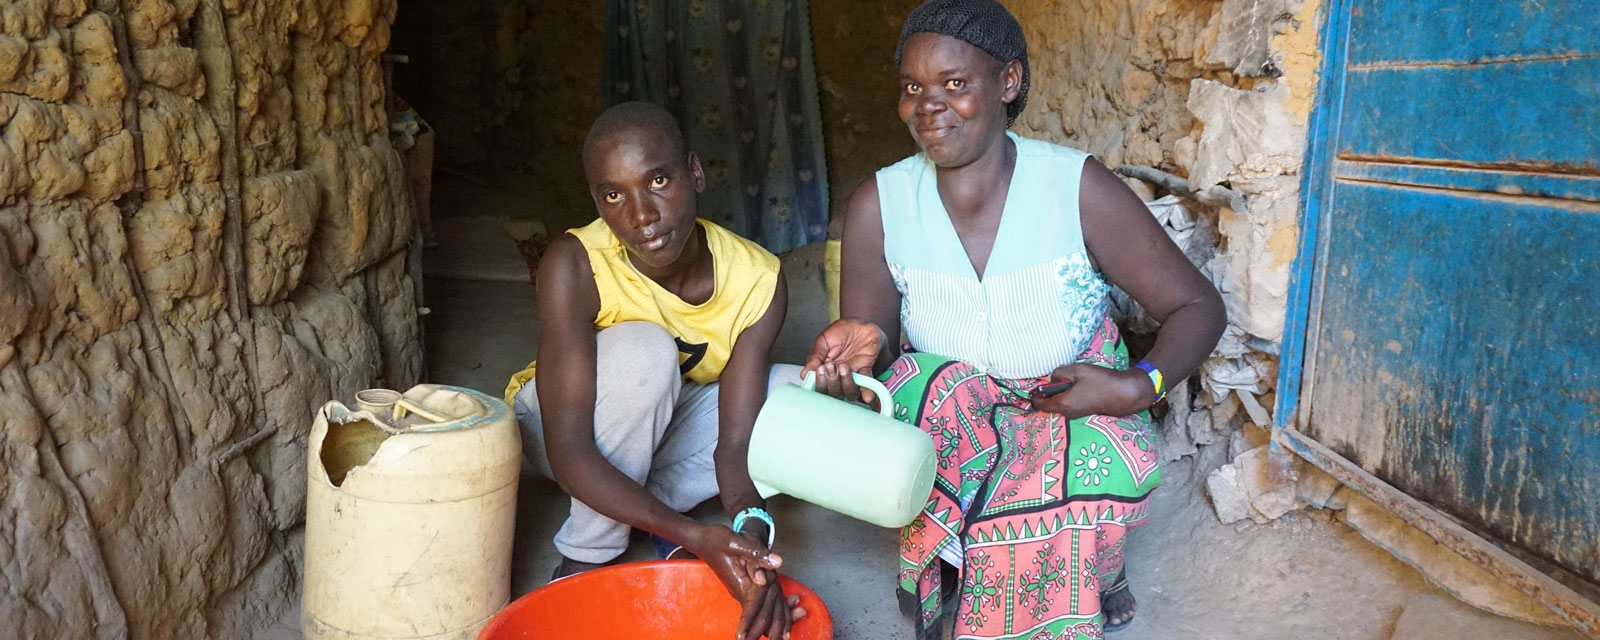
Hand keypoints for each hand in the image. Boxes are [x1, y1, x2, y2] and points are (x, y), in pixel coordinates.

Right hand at [686, 524, 806, 638]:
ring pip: (761, 611)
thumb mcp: (736, 542)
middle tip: (784, 639)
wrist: (704, 541)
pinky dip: (775, 608)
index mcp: (741, 583)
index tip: (763, 636)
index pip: (754, 606)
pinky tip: (787, 611)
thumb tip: (777, 563)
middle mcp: (742, 590)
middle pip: (760, 614)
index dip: (761, 621)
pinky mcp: (745, 588)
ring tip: (787, 635)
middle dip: (772, 628)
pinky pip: (761, 605)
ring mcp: (743, 590)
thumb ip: (757, 554)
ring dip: (776, 621)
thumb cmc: (717, 540)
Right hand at [803, 318, 884, 402]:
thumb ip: (815, 357)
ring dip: (846, 383)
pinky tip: (868, 396)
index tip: (819, 371)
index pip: (820, 388)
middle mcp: (838, 377)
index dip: (819, 384)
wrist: (858, 323)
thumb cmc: (840, 332)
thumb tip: (805, 374)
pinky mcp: (866, 370)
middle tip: (830, 365)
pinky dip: (867, 391)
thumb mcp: (823, 341)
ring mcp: (853, 376)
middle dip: (832, 382)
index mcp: (825, 372)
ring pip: (850, 392)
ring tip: (844, 366)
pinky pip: (868, 385)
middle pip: (834, 394)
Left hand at [1030, 364, 1155, 418]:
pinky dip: (1070, 396)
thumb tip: (1052, 379)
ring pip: (1060, 404)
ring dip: (1061, 393)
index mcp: (1063, 404)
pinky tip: (1081, 386)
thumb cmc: (1101, 381)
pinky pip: (1070, 404)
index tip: (1035, 386)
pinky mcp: (1085, 412)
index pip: (1039, 405)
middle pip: (1049, 404)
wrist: (1125, 393)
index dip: (1034, 396)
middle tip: (1057, 379)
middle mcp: (1067, 413)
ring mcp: (1076, 414)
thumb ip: (1059, 373)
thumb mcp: (1077, 370)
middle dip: (1049, 393)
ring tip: (1072, 381)